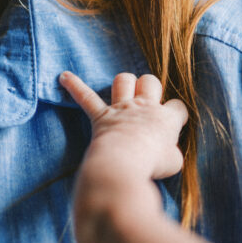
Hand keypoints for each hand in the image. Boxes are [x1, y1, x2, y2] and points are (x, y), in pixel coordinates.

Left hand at [60, 70, 188, 180]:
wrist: (123, 165)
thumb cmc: (151, 165)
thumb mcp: (173, 162)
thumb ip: (172, 152)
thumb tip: (167, 152)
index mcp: (166, 119)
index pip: (178, 107)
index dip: (177, 115)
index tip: (173, 126)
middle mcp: (144, 108)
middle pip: (150, 81)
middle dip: (150, 88)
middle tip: (148, 103)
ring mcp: (121, 109)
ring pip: (123, 80)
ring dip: (125, 82)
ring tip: (124, 90)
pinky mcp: (101, 117)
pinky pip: (86, 97)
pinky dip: (75, 86)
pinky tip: (63, 77)